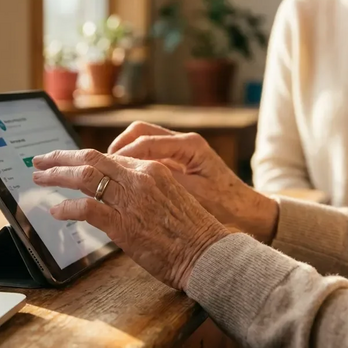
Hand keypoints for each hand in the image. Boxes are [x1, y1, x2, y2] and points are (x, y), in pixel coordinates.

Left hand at [32, 149, 228, 289]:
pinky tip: (56, 211)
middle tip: (40, 160)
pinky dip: (67, 208)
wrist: (208, 254)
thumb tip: (116, 195)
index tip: (66, 162)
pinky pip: (86, 208)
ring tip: (39, 178)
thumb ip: (143, 191)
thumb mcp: (169, 198)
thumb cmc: (192, 233)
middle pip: (90, 158)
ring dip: (56, 176)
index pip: (108, 157)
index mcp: (152, 169)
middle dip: (61, 158)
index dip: (82, 159)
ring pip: (84, 177)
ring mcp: (130, 200)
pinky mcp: (123, 224)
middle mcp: (139, 178)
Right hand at [108, 121, 278, 243]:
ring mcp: (180, 150)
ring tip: (107, 172)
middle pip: (139, 132)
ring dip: (122, 153)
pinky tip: (123, 179)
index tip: (103, 168)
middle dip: (116, 148)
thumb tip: (133, 179)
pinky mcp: (178, 161)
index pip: (145, 141)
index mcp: (190, 146)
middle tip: (99, 166)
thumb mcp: (194, 197)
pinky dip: (132, 162)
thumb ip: (165, 184)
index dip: (121, 155)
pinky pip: (148, 154)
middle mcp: (184, 142)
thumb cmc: (226, 208)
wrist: (248, 215)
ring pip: (141, 140)